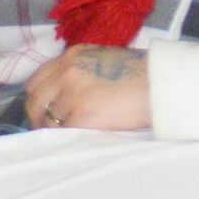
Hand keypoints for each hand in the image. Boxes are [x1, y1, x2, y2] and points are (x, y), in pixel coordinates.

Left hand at [24, 46, 151, 131]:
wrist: (164, 85)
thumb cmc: (141, 76)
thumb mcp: (103, 63)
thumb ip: (80, 74)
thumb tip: (65, 95)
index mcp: (72, 56)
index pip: (38, 79)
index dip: (37, 99)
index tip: (43, 111)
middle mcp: (67, 71)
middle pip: (35, 99)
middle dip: (37, 116)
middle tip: (48, 130)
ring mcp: (72, 93)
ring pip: (48, 118)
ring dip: (54, 130)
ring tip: (66, 138)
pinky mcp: (83, 115)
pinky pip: (64, 131)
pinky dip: (67, 138)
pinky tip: (77, 141)